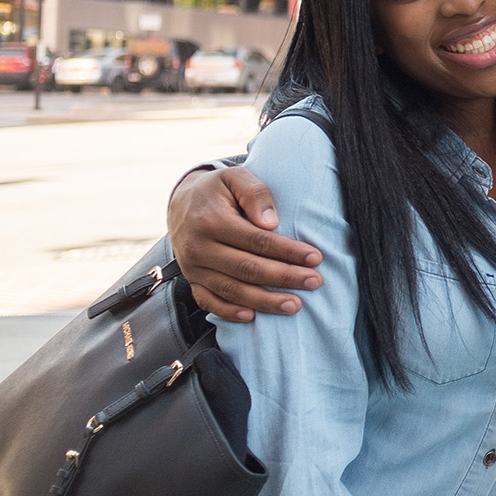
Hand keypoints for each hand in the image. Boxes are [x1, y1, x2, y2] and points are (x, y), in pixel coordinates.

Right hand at [169, 166, 321, 320]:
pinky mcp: (192, 280)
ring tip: (294, 305)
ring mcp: (193, 268)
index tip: (315, 257)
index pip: (257, 240)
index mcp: (212, 220)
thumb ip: (255, 194)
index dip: (288, 251)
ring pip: (231, 290)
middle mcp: (199, 247)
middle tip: (314, 282)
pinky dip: (229, 312)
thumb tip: (271, 222)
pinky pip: (208, 301)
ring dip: (264, 301)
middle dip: (284, 277)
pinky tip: (252, 317)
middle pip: (247, 268)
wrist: (181, 203)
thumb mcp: (235, 178)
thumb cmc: (217, 190)